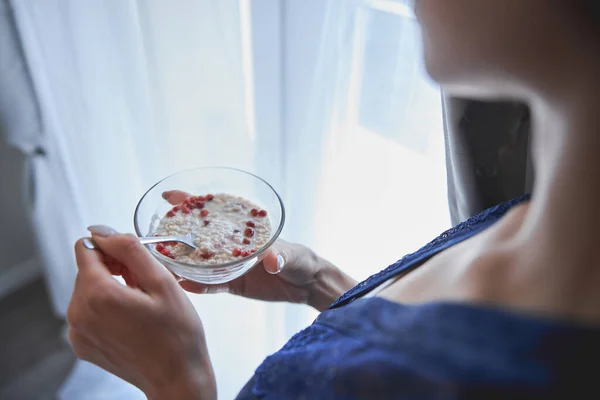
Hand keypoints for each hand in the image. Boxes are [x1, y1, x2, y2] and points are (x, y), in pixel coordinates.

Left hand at [68, 227, 216, 399]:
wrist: (176, 378)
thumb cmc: (177, 332)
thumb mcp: (162, 281)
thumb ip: (130, 249)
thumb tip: (103, 231)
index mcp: (97, 294)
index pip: (86, 248)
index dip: (112, 249)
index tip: (134, 264)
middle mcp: (78, 313)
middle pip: (87, 269)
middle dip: (113, 269)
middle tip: (144, 286)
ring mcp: (77, 332)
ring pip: (87, 289)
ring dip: (111, 288)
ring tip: (140, 305)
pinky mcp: (81, 345)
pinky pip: (88, 311)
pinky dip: (106, 309)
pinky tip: (131, 320)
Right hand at [163, 191, 356, 310]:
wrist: (306, 285)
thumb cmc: (300, 258)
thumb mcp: (291, 254)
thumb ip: (280, 255)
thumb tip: (271, 260)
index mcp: (242, 228)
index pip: (213, 210)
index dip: (191, 201)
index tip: (169, 195)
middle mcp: (231, 244)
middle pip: (198, 234)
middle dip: (177, 232)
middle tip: (155, 235)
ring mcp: (229, 264)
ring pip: (199, 261)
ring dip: (181, 261)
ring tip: (161, 263)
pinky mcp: (232, 284)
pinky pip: (210, 284)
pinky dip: (197, 285)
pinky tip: (183, 286)